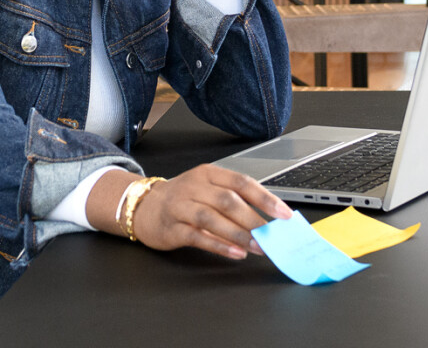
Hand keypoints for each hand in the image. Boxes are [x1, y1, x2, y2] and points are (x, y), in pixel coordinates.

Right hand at [131, 164, 292, 259]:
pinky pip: (198, 237)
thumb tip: (268, 217)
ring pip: (213, 218)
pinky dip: (220, 245)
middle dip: (254, 219)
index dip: (265, 198)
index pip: (241, 182)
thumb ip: (234, 199)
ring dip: (239, 234)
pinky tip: (236, 252)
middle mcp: (194, 187)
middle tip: (273, 235)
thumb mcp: (207, 189)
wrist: (143, 206)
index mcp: (208, 173)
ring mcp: (180, 206)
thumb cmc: (183, 199)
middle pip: (228, 201)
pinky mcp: (171, 228)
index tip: (284, 214)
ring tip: (258, 247)